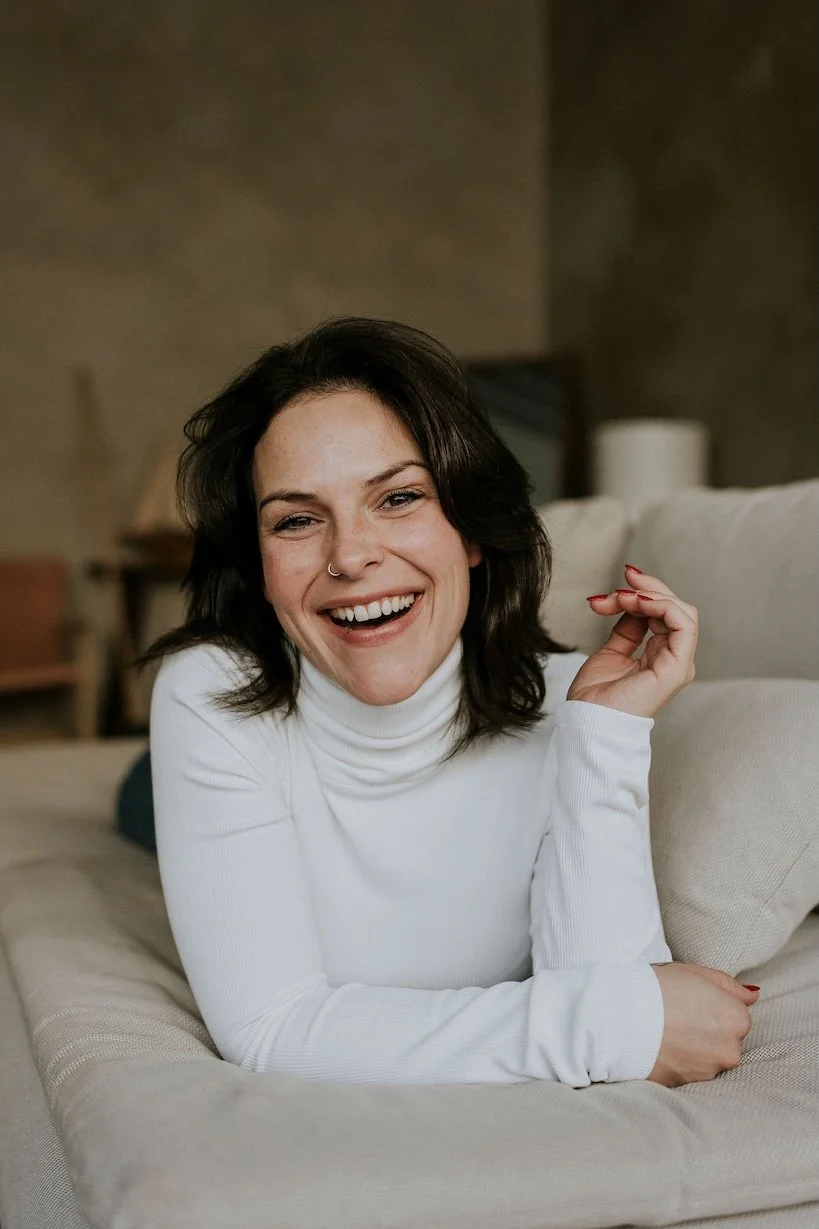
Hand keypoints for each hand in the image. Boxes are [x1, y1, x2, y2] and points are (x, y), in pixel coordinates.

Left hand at [566, 564, 697, 717]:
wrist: (588, 723)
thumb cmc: (596, 698)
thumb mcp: (612, 651)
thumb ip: (628, 628)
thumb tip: (632, 600)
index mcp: (661, 656)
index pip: (664, 613)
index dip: (643, 593)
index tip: (616, 585)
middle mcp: (674, 658)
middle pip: (675, 608)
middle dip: (646, 590)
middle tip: (618, 588)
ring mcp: (678, 664)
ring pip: (682, 611)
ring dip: (650, 596)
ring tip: (621, 598)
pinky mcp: (676, 668)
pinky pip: (683, 625)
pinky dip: (662, 606)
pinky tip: (637, 603)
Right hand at [647, 962, 758, 1086]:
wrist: (622, 1017)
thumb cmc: (658, 988)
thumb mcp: (695, 973)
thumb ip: (729, 986)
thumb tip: (752, 996)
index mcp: (736, 1018)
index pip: (736, 1016)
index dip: (712, 1007)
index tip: (691, 1002)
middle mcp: (730, 1048)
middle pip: (725, 1040)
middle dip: (707, 1032)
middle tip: (678, 1017)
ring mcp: (710, 1070)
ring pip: (709, 1058)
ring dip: (695, 1049)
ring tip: (668, 1032)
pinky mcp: (690, 1085)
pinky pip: (691, 1071)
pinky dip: (681, 1062)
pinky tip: (663, 1046)